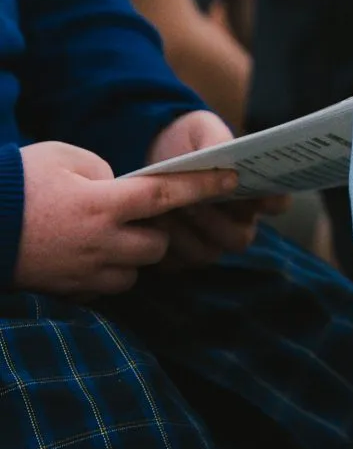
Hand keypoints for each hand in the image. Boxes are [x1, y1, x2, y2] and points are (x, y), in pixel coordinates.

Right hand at [14, 141, 238, 296]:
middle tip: (133, 217)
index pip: (167, 194)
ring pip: (135, 272)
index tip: (234, 179)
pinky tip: (85, 256)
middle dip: (155, 232)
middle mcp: (100, 243)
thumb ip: (102, 170)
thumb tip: (118, 188)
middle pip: (157, 245)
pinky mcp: (67, 291)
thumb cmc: (14, 183)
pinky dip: (105, 275)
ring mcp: (84, 272)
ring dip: (131, 256)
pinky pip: (105, 288)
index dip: (204, 186)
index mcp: (102, 204)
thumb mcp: (60, 157)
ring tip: (107, 237)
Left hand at [145, 112, 283, 265]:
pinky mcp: (177, 257)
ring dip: (187, 232)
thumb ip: (215, 139)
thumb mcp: (201, 129)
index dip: (271, 201)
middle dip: (217, 221)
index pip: (277, 204)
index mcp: (254, 193)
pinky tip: (153, 223)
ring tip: (168, 210)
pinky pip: (176, 263)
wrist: (147, 156)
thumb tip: (223, 153)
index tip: (254, 192)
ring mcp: (208, 243)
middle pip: (241, 238)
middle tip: (195, 201)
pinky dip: (164, 245)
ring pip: (208, 253)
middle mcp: (237, 224)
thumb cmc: (185, 142)